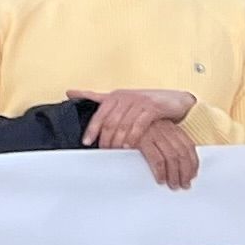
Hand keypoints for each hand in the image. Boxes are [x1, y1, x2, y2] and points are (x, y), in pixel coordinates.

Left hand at [76, 87, 200, 183]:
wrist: (174, 99)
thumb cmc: (144, 102)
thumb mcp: (120, 99)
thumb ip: (96, 97)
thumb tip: (69, 92)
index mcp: (114, 96)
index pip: (99, 115)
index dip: (91, 130)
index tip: (86, 143)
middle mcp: (125, 97)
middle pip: (110, 122)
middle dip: (105, 139)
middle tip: (104, 151)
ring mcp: (139, 102)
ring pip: (123, 124)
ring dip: (117, 140)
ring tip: (115, 152)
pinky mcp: (153, 108)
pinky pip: (139, 125)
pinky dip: (133, 137)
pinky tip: (129, 146)